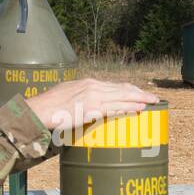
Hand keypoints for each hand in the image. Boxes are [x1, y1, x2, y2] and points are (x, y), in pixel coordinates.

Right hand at [26, 78, 159, 134]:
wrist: (39, 110)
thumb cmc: (49, 107)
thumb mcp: (67, 96)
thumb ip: (80, 98)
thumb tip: (87, 106)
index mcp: (88, 84)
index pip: (114, 86)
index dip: (129, 90)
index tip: (140, 93)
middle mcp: (93, 87)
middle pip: (122, 89)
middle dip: (139, 93)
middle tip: (154, 98)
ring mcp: (93, 97)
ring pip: (122, 97)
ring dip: (138, 100)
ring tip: (151, 103)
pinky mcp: (91, 109)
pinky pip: (114, 108)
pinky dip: (127, 108)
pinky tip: (137, 110)